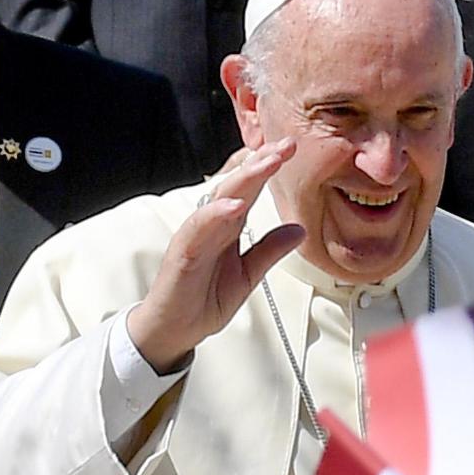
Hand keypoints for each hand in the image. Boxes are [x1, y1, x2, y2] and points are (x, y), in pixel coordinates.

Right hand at [123, 142, 309, 375]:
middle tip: (285, 145)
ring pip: (219, 198)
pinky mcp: (182, 253)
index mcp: (228, 227)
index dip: (269, 168)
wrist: (174, 329)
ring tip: (266, 164)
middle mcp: (211, 225)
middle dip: (261, 162)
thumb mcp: (247, 275)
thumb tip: (299, 229)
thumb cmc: (202, 300)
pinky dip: (216, 214)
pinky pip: (198, 229)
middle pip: (237, 185)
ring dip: (244, 179)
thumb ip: (269, 251)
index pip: (251, 190)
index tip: (291, 149)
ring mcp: (195, 236)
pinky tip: (234, 205)